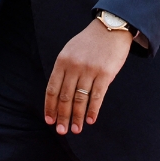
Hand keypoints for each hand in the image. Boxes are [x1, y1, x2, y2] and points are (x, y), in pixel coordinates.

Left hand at [44, 18, 132, 135]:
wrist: (110, 28)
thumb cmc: (89, 42)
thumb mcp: (70, 51)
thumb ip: (64, 70)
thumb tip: (58, 95)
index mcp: (62, 61)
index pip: (52, 89)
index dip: (50, 107)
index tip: (49, 120)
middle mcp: (73, 66)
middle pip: (65, 97)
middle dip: (62, 116)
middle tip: (61, 131)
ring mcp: (89, 70)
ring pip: (80, 99)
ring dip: (77, 117)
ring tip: (76, 129)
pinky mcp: (105, 74)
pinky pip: (97, 96)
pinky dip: (93, 110)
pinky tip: (90, 120)